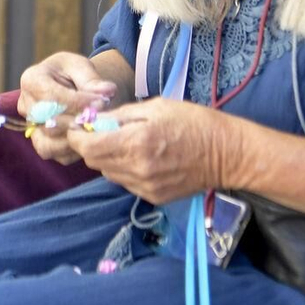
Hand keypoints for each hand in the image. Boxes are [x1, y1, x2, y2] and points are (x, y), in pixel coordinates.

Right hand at [18, 52, 116, 164]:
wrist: (74, 86)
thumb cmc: (75, 73)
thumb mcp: (83, 66)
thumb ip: (92, 80)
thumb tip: (107, 91)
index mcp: (31, 80)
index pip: (51, 96)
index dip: (77, 102)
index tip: (101, 102)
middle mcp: (26, 106)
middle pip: (48, 123)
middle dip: (77, 122)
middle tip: (101, 118)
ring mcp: (32, 127)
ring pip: (48, 144)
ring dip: (75, 140)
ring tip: (94, 129)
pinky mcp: (43, 143)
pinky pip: (57, 155)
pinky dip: (76, 150)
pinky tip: (90, 137)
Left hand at [66, 99, 239, 204]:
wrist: (226, 154)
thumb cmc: (194, 122)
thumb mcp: (157, 106)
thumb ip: (121, 115)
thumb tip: (94, 120)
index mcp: (136, 142)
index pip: (88, 146)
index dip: (78, 136)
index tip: (80, 126)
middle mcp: (136, 169)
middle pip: (94, 161)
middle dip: (92, 145)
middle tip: (103, 131)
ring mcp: (144, 187)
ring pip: (108, 173)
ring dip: (109, 158)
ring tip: (128, 143)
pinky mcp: (152, 197)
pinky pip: (126, 183)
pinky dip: (125, 170)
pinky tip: (143, 157)